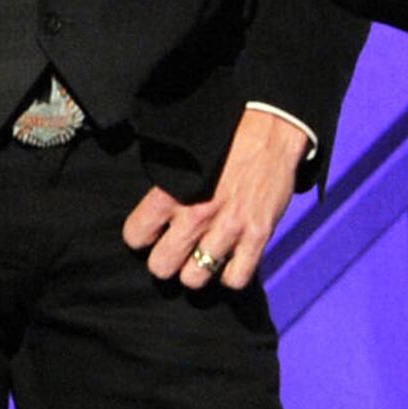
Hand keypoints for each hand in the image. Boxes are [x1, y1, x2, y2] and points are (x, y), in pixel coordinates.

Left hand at [122, 107, 309, 293]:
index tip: (152, 232)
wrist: (271, 130)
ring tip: (202, 256)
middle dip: (166, 260)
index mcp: (172, 192)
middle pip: (161, 266)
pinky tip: (230, 259)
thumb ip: (166, 189)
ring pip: (194, 278)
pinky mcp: (258, 235)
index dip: (142, 236)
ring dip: (197, 269)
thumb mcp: (184, 158)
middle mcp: (197, 214)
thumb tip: (154, 214)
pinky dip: (231, 274)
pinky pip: (236, 278)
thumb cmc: (225, 140)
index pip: (136, 235)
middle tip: (176, 249)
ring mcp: (229, 228)